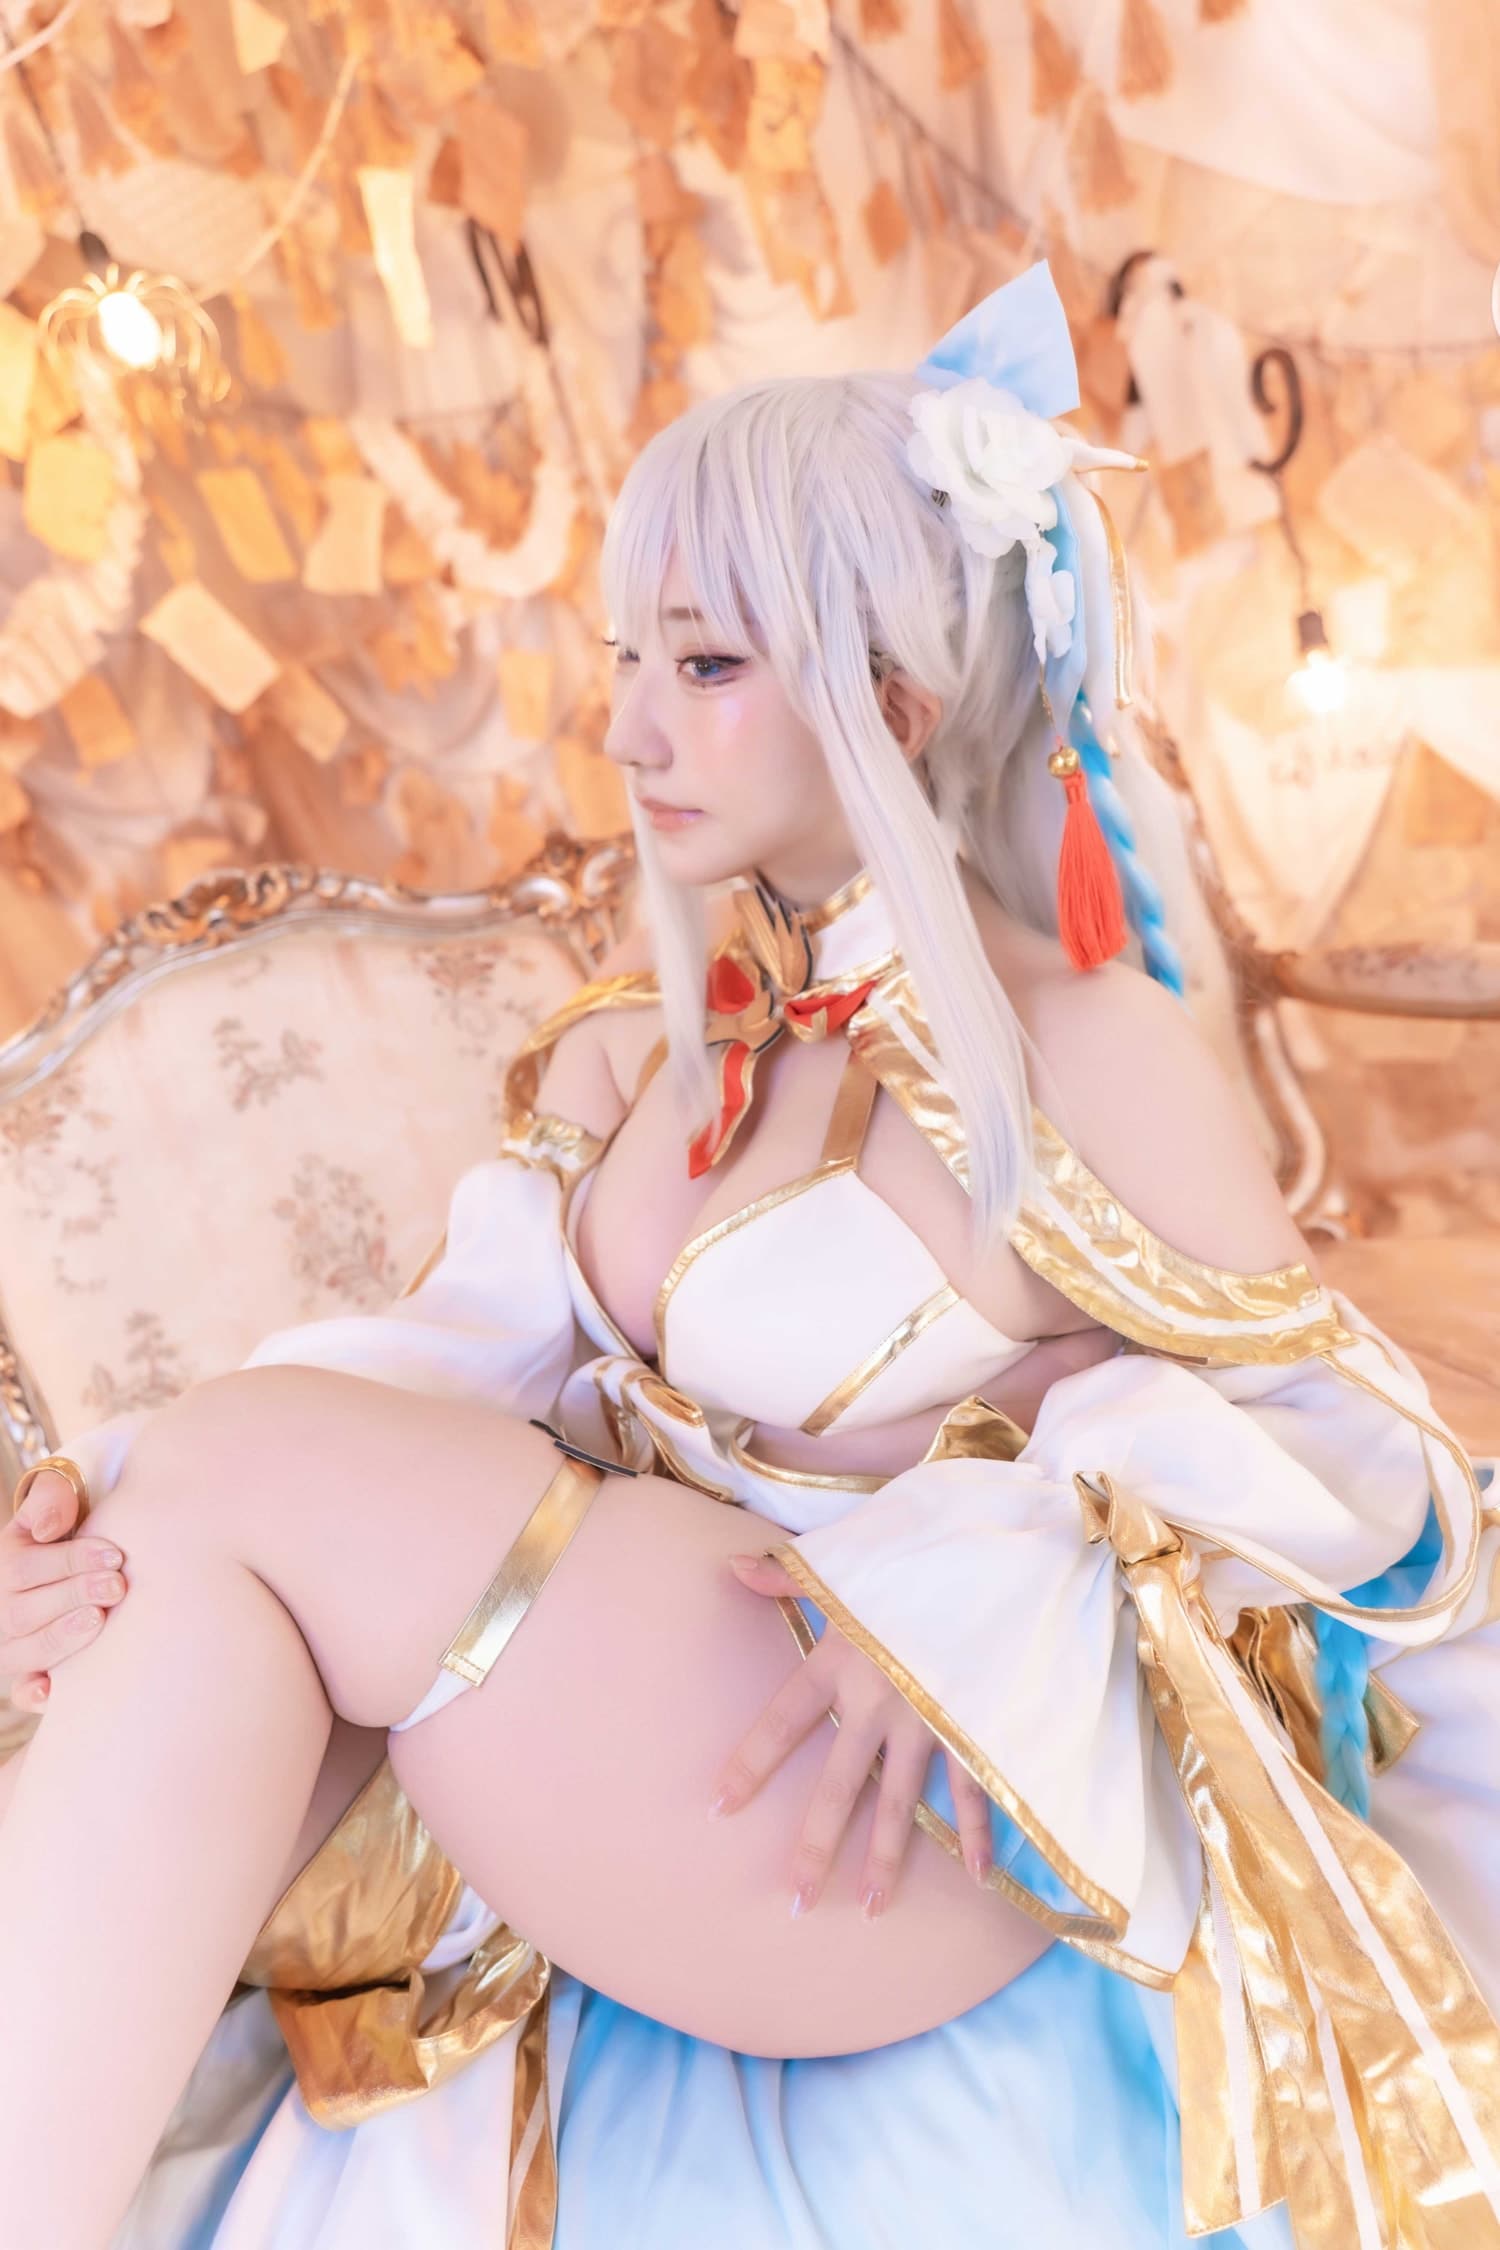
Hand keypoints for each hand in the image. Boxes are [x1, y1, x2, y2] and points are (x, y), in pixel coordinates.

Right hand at [1, 1470, 126, 1712]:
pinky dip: (34, 1694)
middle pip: (25, 1611)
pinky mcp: (27, 1674)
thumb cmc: (71, 1530)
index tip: (114, 1555)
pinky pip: (21, 1691)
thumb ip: (53, 1500)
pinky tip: (54, 1690)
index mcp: (6, 1566)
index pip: (25, 1569)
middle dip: (74, 1597)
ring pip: (26, 1650)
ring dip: (62, 1637)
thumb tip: (49, 1527)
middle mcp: (2, 1608)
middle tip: (116, 1587)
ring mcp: (12, 1644)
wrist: (76, 1556)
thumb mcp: (58, 1504)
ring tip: (99, 1620)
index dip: (70, 1561)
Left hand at [711, 1554, 995, 1920]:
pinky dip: (978, 1832)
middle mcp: (878, 1700)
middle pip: (839, 1786)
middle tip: (794, 1900)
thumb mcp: (848, 1562)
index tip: (718, 1805)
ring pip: (899, 1801)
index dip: (750, 1763)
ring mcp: (927, 1718)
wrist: (994, 1557)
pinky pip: (971, 1788)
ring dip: (884, 1857)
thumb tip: (734, 1567)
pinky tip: (977, 1877)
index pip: (782, 1722)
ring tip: (869, 1907)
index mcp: (840, 1660)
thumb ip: (789, 1575)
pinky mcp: (972, 1723)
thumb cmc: (915, 1558)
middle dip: (815, 1844)